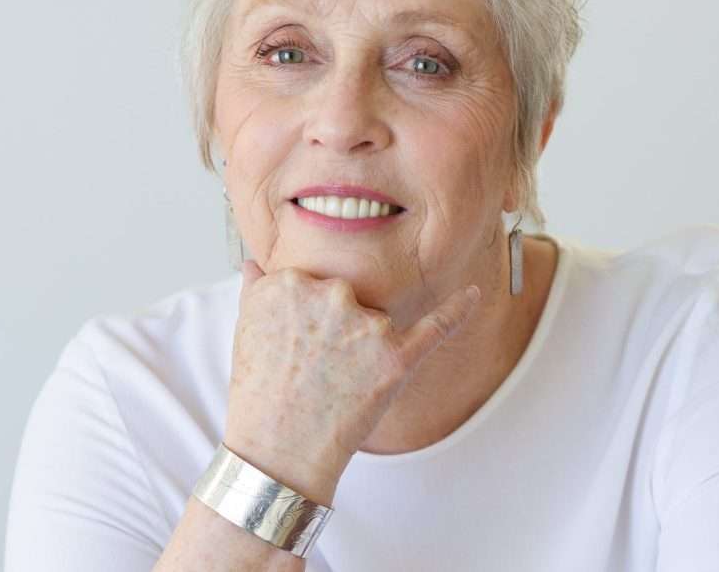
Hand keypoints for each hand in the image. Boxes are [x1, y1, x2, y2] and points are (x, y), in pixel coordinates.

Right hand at [222, 258, 481, 502]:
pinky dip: (458, 310)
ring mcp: (366, 326)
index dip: (309, 314)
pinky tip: (475, 294)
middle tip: (313, 367)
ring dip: (364, 347)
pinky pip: (436, 327)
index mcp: (291, 280)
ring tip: (333, 382)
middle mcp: (329, 294)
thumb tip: (256, 263)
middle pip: (349, 296)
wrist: (276, 455)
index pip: (316, 280)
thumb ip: (257, 288)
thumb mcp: (243, 331)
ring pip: (377, 320)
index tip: (298, 340)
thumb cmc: (258, 394)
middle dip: (337, 326)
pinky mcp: (396, 357)